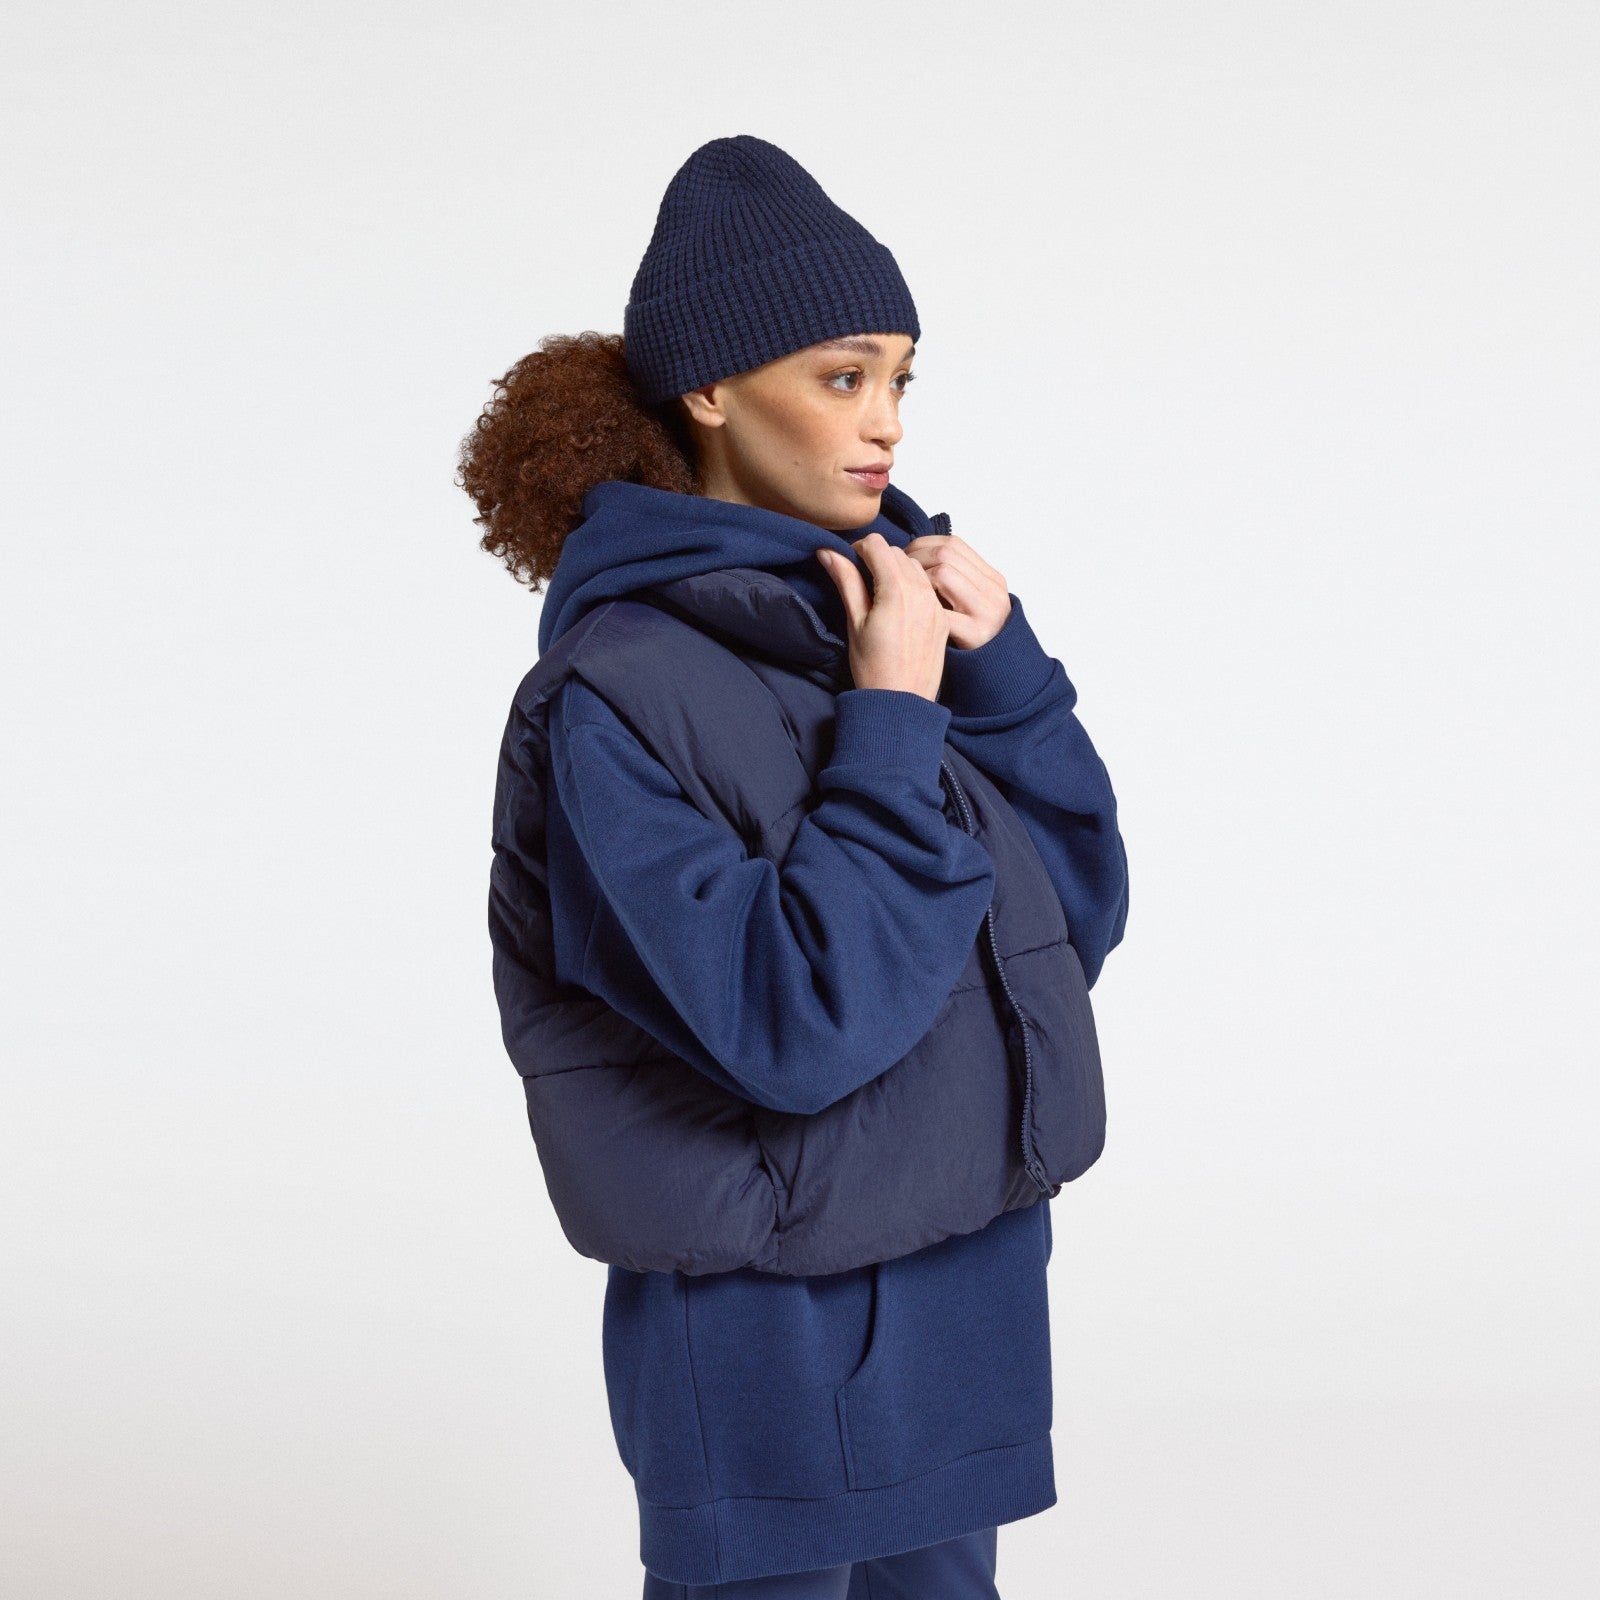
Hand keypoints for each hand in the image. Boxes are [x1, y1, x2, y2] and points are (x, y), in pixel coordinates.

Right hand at [815, 533, 948, 701]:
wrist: (901, 703)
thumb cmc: (874, 668)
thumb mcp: (854, 622)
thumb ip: (846, 582)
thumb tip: (828, 552)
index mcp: (897, 590)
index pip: (878, 545)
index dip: (859, 550)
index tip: (851, 565)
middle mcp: (921, 592)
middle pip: (897, 552)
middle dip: (878, 559)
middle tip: (863, 581)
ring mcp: (935, 604)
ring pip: (915, 567)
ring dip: (897, 570)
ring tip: (881, 595)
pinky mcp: (942, 617)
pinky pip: (928, 587)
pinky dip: (912, 586)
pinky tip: (900, 608)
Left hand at [902, 531, 1011, 649]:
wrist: (995, 668)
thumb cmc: (974, 635)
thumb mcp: (975, 600)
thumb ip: (957, 579)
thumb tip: (918, 557)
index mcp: (992, 578)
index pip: (953, 544)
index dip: (923, 546)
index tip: (904, 555)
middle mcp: (992, 590)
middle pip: (945, 555)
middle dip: (914, 558)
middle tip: (895, 571)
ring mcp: (986, 611)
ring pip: (944, 574)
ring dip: (917, 578)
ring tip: (903, 590)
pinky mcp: (977, 633)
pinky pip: (941, 609)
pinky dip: (922, 606)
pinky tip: (909, 612)